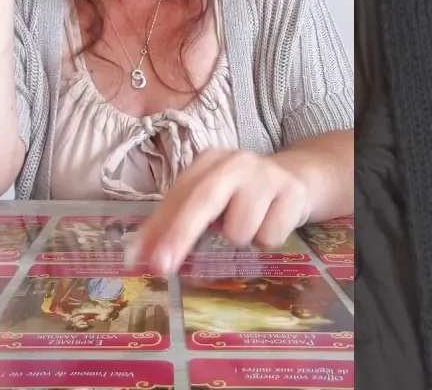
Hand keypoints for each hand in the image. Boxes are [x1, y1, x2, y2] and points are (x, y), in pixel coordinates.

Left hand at [124, 148, 312, 275]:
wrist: (297, 179)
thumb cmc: (242, 196)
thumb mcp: (209, 202)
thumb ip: (172, 226)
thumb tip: (135, 257)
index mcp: (207, 163)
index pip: (176, 196)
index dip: (156, 228)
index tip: (137, 259)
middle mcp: (235, 163)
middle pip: (203, 200)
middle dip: (179, 236)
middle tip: (161, 268)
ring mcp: (266, 175)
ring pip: (239, 229)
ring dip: (240, 240)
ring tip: (250, 226)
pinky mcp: (292, 192)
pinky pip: (269, 237)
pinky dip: (266, 241)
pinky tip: (271, 223)